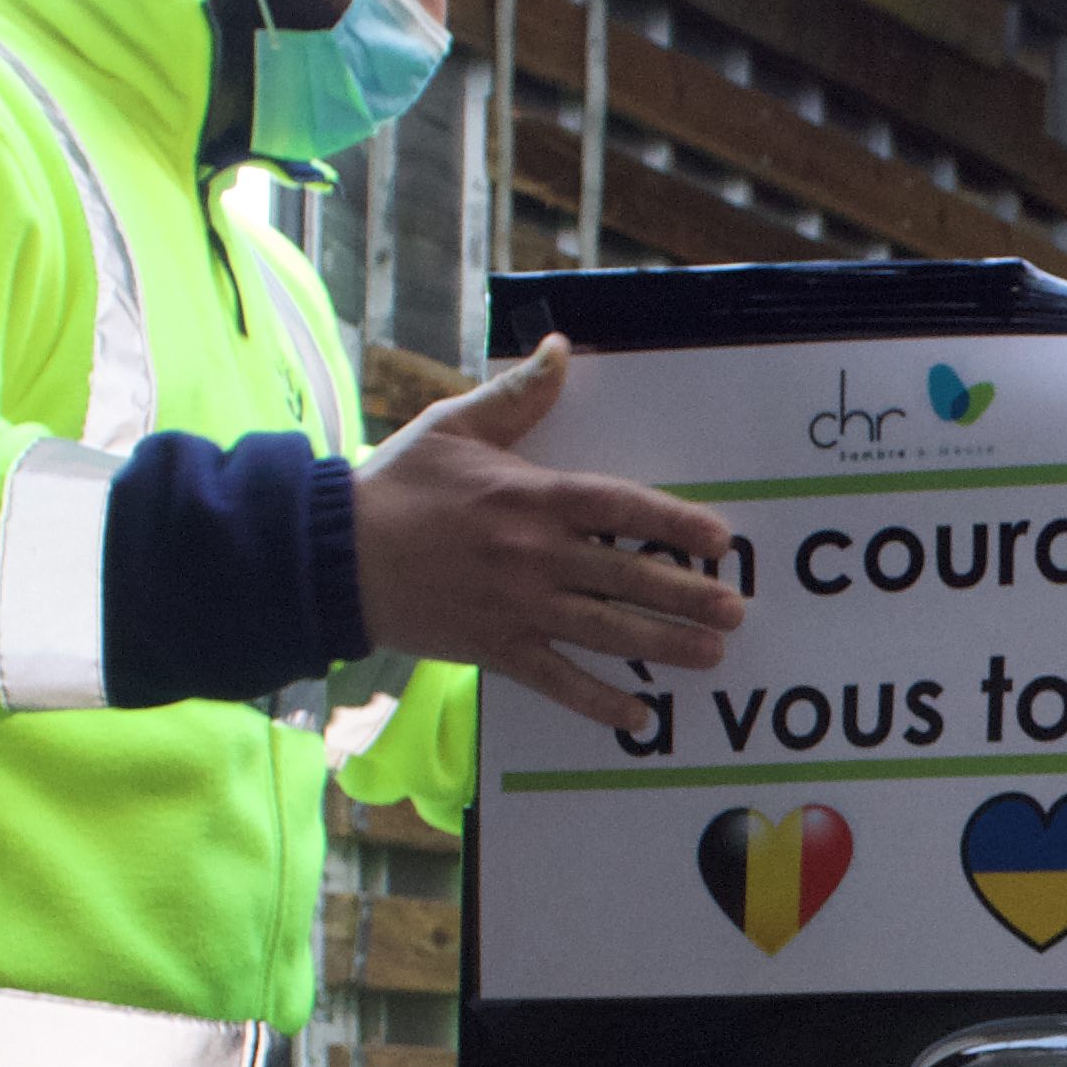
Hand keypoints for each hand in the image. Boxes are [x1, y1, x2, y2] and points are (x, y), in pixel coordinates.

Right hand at [352, 337, 744, 725]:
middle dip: (686, 596)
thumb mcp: (455, 427)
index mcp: (531, 498)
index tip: (718, 539)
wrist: (331, 552)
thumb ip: (517, 396)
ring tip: (711, 657)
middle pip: (626, 577)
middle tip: (735, 611)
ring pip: (605, 630)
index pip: (619, 508)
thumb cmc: (396, 485)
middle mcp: (534, 555)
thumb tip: (561, 349)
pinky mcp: (494, 647)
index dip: (673, 523)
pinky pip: (555, 679)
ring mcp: (517, 606)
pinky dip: (596, 702)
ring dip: (662, 646)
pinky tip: (637, 718)